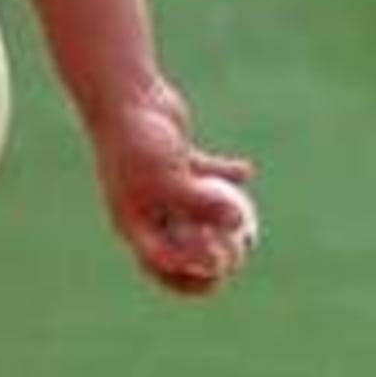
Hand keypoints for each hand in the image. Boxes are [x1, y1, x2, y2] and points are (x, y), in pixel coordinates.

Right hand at [88, 83, 256, 297]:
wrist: (126, 97)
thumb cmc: (140, 144)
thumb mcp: (171, 179)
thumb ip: (203, 205)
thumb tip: (240, 224)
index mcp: (134, 222)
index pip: (158, 264)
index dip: (187, 279)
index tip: (218, 279)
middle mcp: (146, 207)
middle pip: (180, 243)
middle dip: (209, 253)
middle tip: (240, 258)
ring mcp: (160, 184)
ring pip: (195, 211)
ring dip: (219, 216)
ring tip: (248, 219)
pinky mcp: (174, 160)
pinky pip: (203, 173)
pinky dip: (224, 173)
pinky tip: (246, 170)